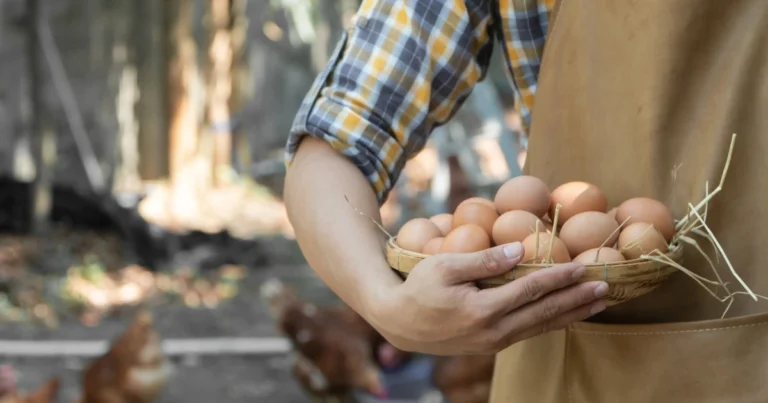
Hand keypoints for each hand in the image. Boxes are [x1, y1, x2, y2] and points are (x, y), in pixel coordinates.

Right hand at [368, 242, 607, 354]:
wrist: (398, 323)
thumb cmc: (417, 287)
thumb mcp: (444, 266)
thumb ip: (484, 259)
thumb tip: (521, 249)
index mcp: (482, 310)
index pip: (531, 290)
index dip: (559, 277)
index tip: (583, 265)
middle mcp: (493, 331)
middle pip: (545, 313)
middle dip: (577, 300)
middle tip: (606, 287)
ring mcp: (493, 342)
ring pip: (541, 327)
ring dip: (571, 314)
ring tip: (597, 304)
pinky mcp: (491, 345)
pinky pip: (529, 333)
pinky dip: (552, 322)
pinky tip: (566, 314)